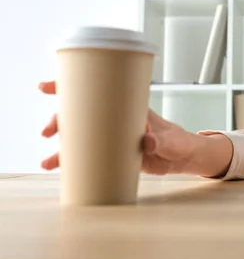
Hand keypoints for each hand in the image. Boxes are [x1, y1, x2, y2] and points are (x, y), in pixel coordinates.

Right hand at [39, 81, 202, 174]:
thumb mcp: (171, 140)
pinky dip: (73, 163)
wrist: (182, 157)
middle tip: (48, 131)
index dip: (69, 87)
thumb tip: (146, 142)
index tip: (47, 87)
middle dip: (59, 120)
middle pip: (80, 115)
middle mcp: (114, 119)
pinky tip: (60, 171)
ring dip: (62, 148)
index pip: (96, 91)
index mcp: (126, 107)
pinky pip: (88, 157)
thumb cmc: (177, 141)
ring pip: (80, 138)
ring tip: (49, 162)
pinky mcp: (113, 155)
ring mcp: (111, 137)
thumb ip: (160, 141)